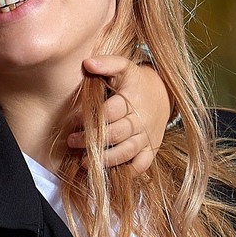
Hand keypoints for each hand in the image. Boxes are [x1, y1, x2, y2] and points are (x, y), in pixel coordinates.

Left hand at [67, 54, 173, 173]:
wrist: (163, 94)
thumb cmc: (135, 82)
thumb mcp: (124, 67)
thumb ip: (107, 63)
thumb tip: (87, 63)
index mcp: (133, 99)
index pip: (110, 111)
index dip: (90, 117)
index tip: (73, 120)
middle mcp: (142, 119)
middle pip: (117, 133)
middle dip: (92, 140)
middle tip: (72, 141)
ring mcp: (147, 136)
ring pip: (127, 151)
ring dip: (105, 158)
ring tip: (84, 161)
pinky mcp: (151, 148)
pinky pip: (142, 164)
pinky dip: (128, 171)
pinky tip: (110, 174)